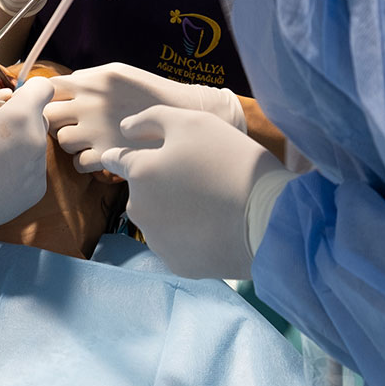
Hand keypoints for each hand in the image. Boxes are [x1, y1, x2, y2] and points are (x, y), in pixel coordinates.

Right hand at [0, 79, 54, 246]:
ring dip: (22, 144)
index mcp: (21, 115)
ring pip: (36, 144)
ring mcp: (39, 167)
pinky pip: (34, 168)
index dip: (29, 89)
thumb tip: (8, 95)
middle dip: (23, 118)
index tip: (15, 100)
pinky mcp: (37, 189)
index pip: (44, 88)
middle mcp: (37, 139)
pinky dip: (21, 168)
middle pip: (41, 117)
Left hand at [47, 63, 244, 171]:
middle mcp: (88, 106)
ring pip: (62, 141)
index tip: (61, 104)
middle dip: (55, 121)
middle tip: (72, 124)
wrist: (182, 114)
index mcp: (90, 82)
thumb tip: (64, 85)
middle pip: (48, 116)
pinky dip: (85, 162)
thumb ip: (88, 78)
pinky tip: (99, 155)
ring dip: (71, 142)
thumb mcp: (117, 72)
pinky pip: (78, 164)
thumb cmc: (148, 91)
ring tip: (88, 140)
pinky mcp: (108, 155)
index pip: (48, 88)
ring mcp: (96, 131)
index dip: (50, 97)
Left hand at [98, 105, 290, 279]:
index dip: (129, 154)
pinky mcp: (177, 265)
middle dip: (159, 183)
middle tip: (198, 176)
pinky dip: (189, 235)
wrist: (268, 219)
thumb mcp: (193, 123)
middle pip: (141, 191)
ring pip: (158, 218)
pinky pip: (177, 243)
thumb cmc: (231, 162)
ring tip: (210, 202)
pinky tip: (214, 226)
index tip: (144, 154)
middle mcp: (138, 210)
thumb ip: (151, 120)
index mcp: (140, 173)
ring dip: (173, 210)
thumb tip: (124, 128)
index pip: (116, 160)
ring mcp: (157, 241)